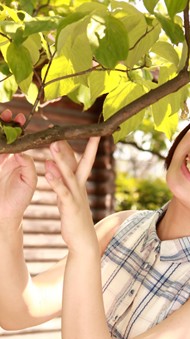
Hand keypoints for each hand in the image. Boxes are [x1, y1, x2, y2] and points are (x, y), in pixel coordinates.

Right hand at [0, 109, 36, 229]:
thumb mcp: (28, 181)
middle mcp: (5, 157)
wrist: (5, 215)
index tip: (21, 118)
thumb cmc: (19, 199)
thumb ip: (27, 166)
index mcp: (18, 159)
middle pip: (3, 135)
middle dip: (4, 123)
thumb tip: (21, 152)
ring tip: (1, 117)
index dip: (18, 127)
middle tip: (8, 113)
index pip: (18, 138)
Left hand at [45, 137, 99, 252]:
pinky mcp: (70, 207)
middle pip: (75, 162)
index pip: (83, 160)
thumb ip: (62, 180)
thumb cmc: (75, 218)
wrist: (84, 240)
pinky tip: (48, 172)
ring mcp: (76, 196)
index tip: (91, 130)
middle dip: (69, 147)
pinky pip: (62, 192)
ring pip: (68, 174)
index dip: (88, 146)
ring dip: (61, 159)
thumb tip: (52, 163)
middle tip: (62, 129)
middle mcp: (79, 187)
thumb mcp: (70, 196)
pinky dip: (56, 182)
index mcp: (80, 184)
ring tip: (53, 144)